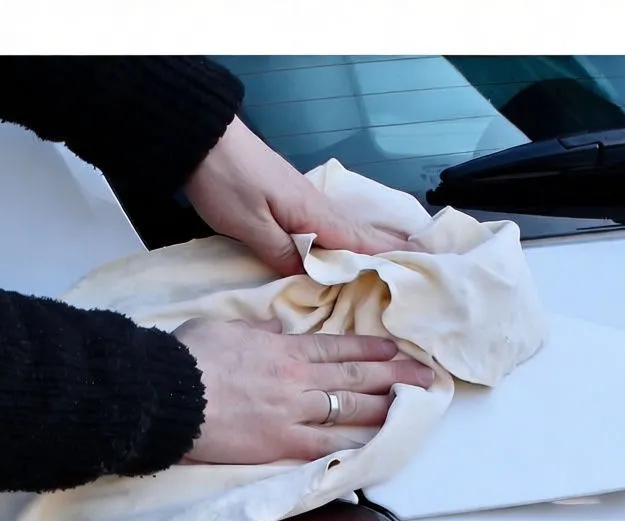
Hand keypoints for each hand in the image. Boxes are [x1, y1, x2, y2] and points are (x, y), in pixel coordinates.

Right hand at [174, 319, 434, 463]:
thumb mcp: (225, 327)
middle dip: (396, 376)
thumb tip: (276, 331)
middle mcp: (298, 380)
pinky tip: (372, 448)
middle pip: (356, 378)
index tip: (396, 350)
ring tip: (411, 409)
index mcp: (285, 350)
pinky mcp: (280, 444)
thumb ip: (257, 331)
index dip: (371, 350)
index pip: (339, 348)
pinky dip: (350, 447)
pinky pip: (324, 446)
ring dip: (384, 408)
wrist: (171, 394)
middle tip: (426, 378)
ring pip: (349, 410)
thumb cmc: (190, 357)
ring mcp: (293, 414)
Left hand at [184, 117, 413, 276]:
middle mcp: (315, 205)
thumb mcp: (250, 227)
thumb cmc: (226, 182)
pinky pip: (327, 224)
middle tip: (420, 265)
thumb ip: (282, 253)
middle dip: (389, 249)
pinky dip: (345, 236)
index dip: (387, 257)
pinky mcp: (289, 198)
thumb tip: (311, 276)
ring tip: (395, 257)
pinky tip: (346, 244)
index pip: (358, 241)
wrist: (204, 139)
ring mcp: (303, 200)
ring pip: (344, 228)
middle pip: (358, 232)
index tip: (418, 269)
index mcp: (312, 214)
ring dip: (370, 243)